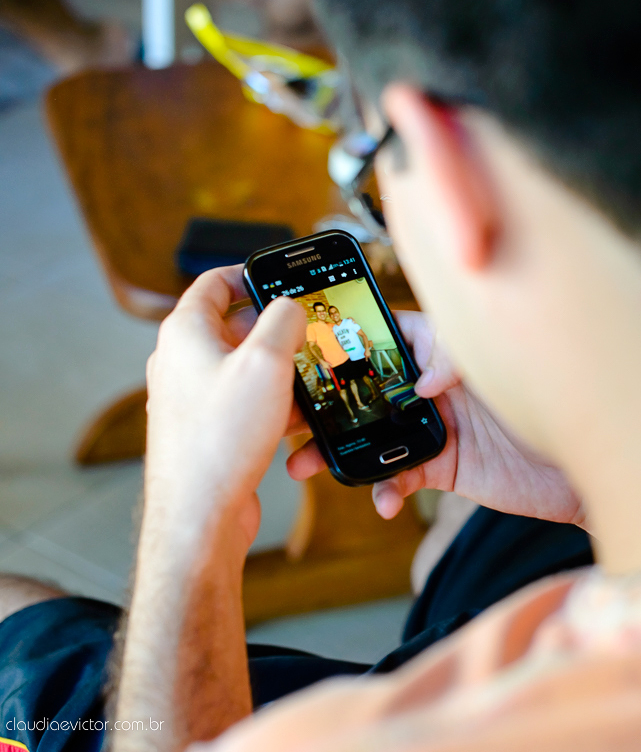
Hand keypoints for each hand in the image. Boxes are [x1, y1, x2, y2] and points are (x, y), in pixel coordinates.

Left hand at [144, 266, 307, 551]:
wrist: (201, 511)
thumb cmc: (221, 438)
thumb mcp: (266, 362)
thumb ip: (283, 321)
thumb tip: (290, 308)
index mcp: (185, 332)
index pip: (214, 282)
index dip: (250, 274)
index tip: (281, 278)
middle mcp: (183, 361)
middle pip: (235, 326)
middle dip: (277, 329)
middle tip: (310, 331)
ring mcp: (194, 396)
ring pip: (246, 368)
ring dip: (282, 370)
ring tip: (313, 376)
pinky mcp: (210, 428)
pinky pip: (247, 402)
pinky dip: (275, 403)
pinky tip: (303, 417)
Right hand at [287, 311, 585, 525]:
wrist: (591, 466)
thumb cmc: (564, 396)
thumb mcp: (510, 362)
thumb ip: (460, 360)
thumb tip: (421, 383)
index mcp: (443, 347)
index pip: (385, 331)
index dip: (344, 334)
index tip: (303, 344)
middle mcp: (434, 384)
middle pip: (365, 387)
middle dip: (322, 401)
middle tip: (284, 414)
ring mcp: (436, 426)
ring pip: (371, 435)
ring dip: (336, 451)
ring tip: (305, 465)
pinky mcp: (443, 467)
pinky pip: (398, 478)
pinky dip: (385, 490)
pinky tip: (386, 501)